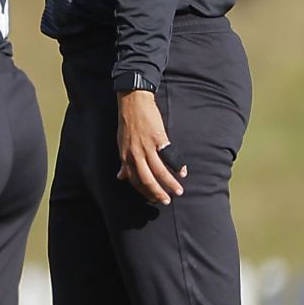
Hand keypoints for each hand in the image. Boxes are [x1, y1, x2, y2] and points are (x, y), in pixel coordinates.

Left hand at [117, 89, 186, 204]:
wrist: (133, 102)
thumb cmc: (128, 124)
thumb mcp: (121, 144)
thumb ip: (123, 162)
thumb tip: (120, 177)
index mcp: (125, 157)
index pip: (134, 180)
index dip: (145, 191)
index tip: (154, 199)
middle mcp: (134, 154)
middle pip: (146, 179)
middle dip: (157, 193)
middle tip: (167, 201)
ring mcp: (146, 147)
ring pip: (159, 170)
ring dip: (170, 183)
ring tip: (179, 191)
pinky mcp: (158, 138)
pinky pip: (169, 156)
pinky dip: (177, 165)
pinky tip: (183, 172)